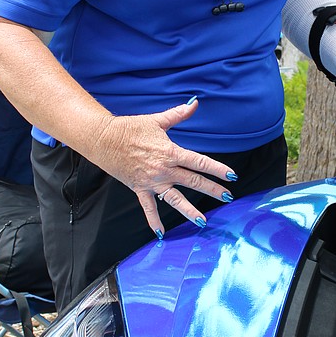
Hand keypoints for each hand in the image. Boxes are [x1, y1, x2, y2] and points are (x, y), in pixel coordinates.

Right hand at [93, 97, 235, 236]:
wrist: (104, 139)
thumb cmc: (131, 128)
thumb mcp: (157, 120)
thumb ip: (178, 114)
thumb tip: (195, 102)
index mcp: (170, 152)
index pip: (199, 162)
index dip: (216, 169)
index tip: (232, 176)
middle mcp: (164, 170)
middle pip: (193, 181)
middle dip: (212, 189)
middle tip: (228, 197)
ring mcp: (152, 181)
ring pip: (174, 199)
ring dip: (189, 210)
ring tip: (203, 222)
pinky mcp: (139, 188)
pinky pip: (148, 207)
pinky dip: (154, 221)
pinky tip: (161, 234)